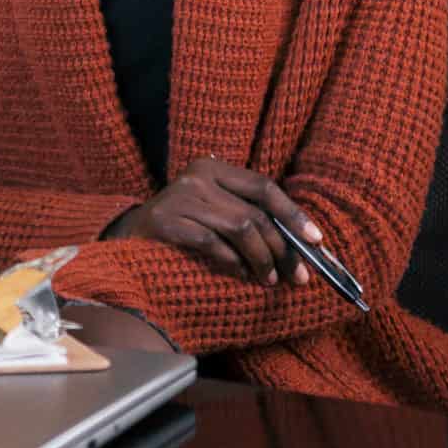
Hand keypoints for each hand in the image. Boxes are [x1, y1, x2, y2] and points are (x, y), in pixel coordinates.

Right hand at [104, 157, 325, 287]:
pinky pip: (212, 243)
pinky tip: (240, 274)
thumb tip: (305, 244)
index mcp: (214, 167)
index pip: (264, 187)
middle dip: (282, 248)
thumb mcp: (217, 209)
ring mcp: (179, 197)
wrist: (131, 236)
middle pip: (254, 213)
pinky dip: (232, 261)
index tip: (316, 241)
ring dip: (261, 259)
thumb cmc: (186, 225)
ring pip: (239, 228)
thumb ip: (251, 216)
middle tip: (295, 276)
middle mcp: (197, 176)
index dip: (293, 214)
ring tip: (268, 279)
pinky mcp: (165, 221)